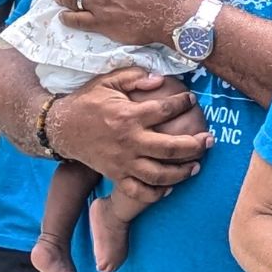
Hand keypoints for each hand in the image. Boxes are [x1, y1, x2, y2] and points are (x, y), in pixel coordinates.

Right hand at [49, 68, 211, 199]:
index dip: (183, 103)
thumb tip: (160, 79)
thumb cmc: (88, 102)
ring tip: (197, 165)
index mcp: (129, 116)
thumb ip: (135, 78)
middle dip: (195, 145)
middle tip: (209, 140)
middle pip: (170, 149)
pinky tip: (171, 187)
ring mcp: (123, 162)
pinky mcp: (116, 175)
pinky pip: (139, 191)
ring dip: (182, 172)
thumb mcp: (108, 81)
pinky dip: (156, 193)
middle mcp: (129, 141)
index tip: (192, 99)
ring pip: (159, 174)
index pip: (165, 111)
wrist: (61, 128)